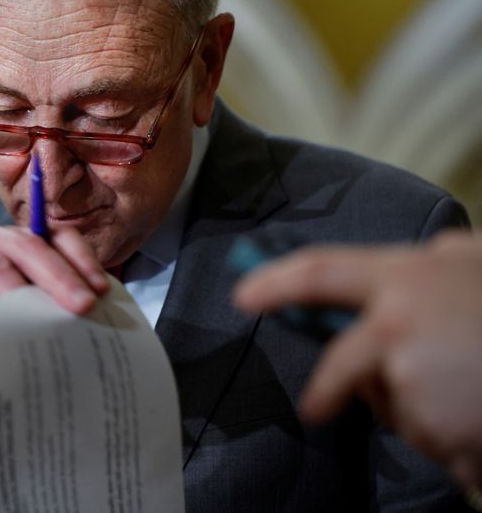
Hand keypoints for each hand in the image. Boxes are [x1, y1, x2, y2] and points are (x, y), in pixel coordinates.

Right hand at [0, 217, 108, 349]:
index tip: (102, 292)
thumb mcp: (19, 314)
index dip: (81, 261)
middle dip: (59, 277)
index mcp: (13, 239)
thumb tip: (94, 317)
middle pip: (28, 246)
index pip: (56, 237)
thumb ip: (49, 306)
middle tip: (82, 307)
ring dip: (19, 296)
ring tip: (41, 323)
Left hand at [233, 231, 481, 487]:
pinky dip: (453, 439)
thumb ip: (434, 263)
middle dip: (328, 393)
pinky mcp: (441, 431)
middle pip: (340, 370)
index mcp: (406, 280)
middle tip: (318, 408)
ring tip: (471, 389)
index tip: (243, 296)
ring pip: (395, 408)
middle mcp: (398, 330)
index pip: (321, 272)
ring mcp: (417, 384)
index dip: (277, 282)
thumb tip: (415, 260)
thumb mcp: (474, 263)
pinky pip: (432, 442)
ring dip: (420, 409)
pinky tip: (480, 417)